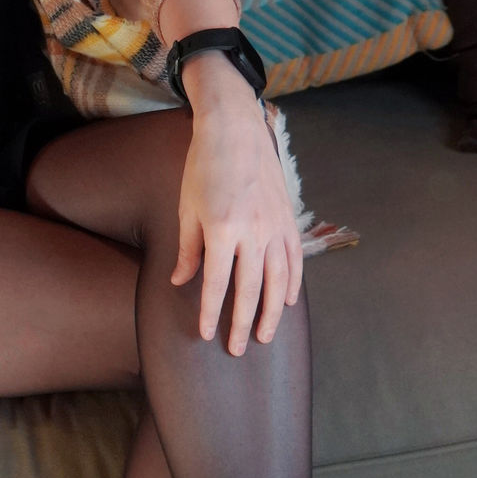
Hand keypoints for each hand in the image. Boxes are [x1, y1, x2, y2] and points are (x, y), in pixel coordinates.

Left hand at [170, 56, 303, 356]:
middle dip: (244, 323)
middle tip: (238, 349)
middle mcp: (253, 231)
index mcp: (222, 229)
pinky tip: (288, 302)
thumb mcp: (186, 207)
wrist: (235, 128)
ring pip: (278, 280)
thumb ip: (188, 248)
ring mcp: (275, 225)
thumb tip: (181, 282)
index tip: (206, 335)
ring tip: (266, 336)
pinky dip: (293, 283)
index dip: (211, 312)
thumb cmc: (202, 166)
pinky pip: (295, 259)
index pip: (216, 283)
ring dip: (273, 312)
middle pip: (251, 289)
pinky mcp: (288, 218)